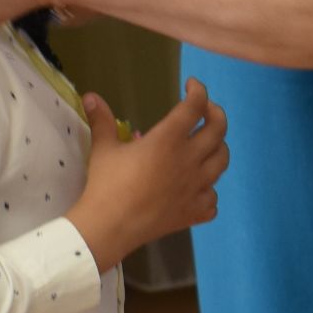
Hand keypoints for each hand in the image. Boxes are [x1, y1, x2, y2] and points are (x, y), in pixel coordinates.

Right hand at [68, 80, 229, 270]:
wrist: (110, 227)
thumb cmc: (106, 184)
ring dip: (218, 148)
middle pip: (219, 129)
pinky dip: (209, 190)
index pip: (195, 106)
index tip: (191, 86)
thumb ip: (102, 120)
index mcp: (168, 140)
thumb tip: (90, 96)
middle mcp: (189, 160)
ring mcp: (196, 187)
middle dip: (215, 113)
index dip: (198, 90)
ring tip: (206, 145)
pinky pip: (213, 198)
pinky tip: (197, 189)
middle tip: (205, 111)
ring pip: (222, 161)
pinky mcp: (194, 211)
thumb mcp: (103, 148)